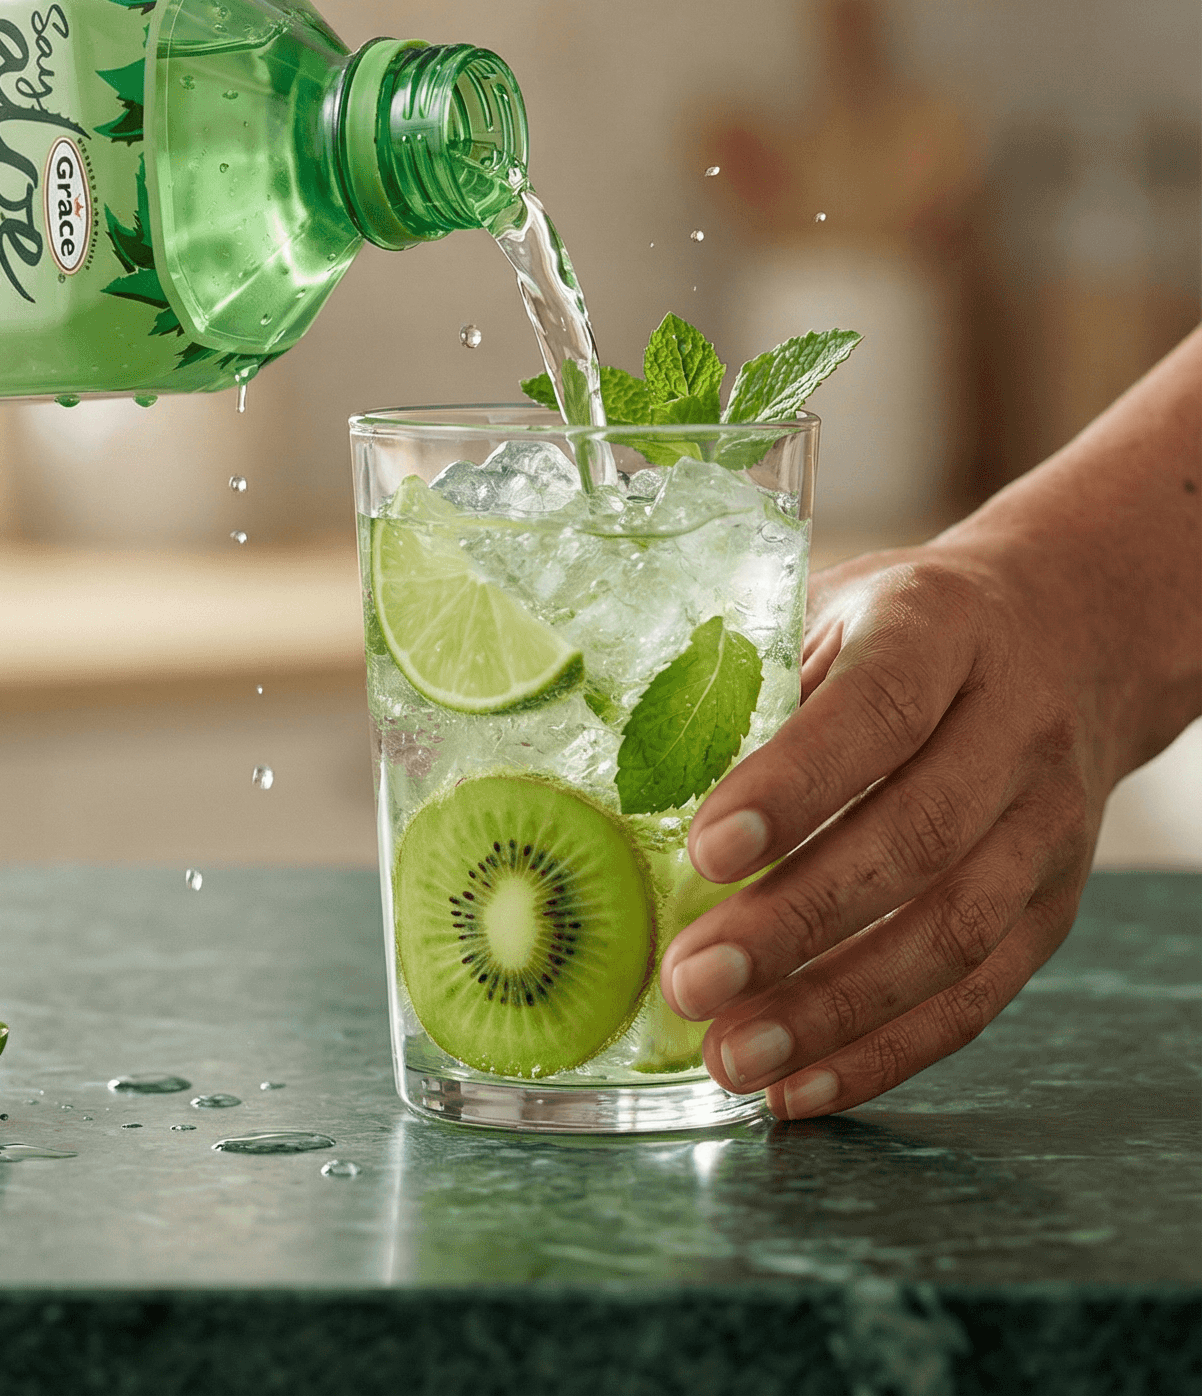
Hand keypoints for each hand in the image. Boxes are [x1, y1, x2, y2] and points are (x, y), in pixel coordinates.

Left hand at [656, 539, 1109, 1119]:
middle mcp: (1012, 731)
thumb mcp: (828, 606)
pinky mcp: (1053, 909)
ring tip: (733, 1056)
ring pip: (954, 934)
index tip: (705, 849)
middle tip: (691, 979)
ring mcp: (1046, 828)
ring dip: (836, 1010)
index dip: (793, 785)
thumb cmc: (900, 625)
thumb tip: (626, 764)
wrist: (1066, 636)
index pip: (875, 711)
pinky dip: (888, 1051)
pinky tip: (801, 1085)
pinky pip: (980, 997)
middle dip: (794, 922)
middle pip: (915, 839)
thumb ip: (745, 670)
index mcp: (938, 632)